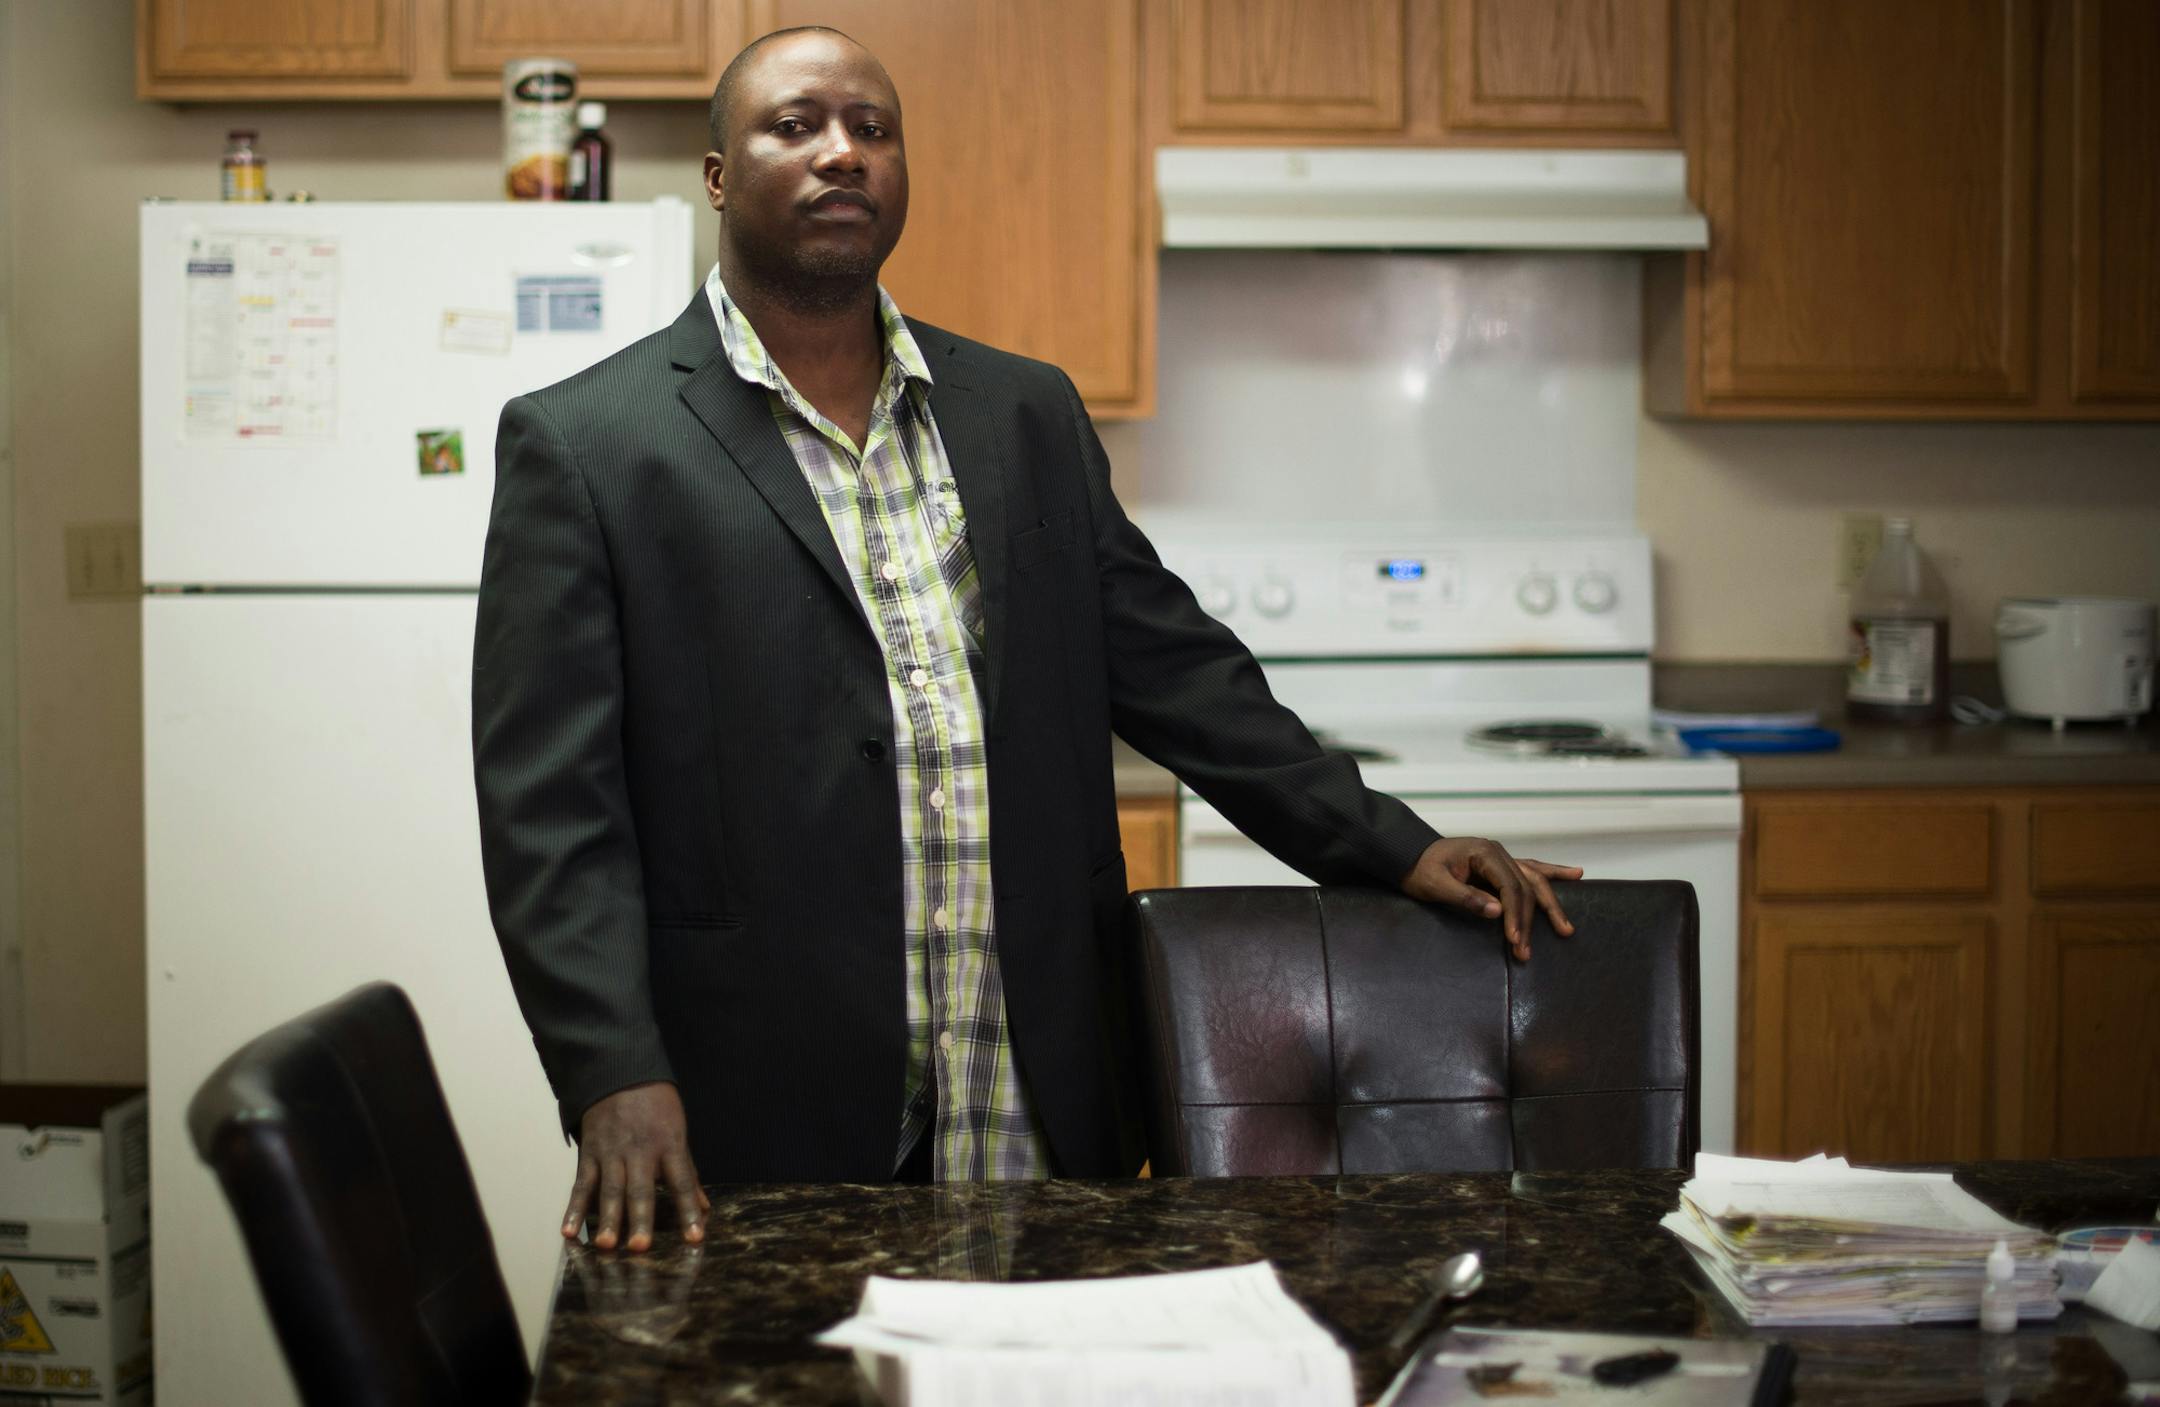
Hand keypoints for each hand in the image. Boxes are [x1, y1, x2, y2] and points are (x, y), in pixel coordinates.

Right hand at [565, 1081, 709, 1251]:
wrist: (619, 1071)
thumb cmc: (655, 1105)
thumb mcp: (678, 1131)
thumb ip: (687, 1171)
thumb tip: (705, 1207)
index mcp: (669, 1144)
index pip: (682, 1181)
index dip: (689, 1209)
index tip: (695, 1237)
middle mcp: (640, 1150)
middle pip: (640, 1188)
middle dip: (640, 1218)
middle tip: (640, 1248)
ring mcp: (611, 1152)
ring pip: (609, 1189)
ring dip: (608, 1219)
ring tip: (606, 1246)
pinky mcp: (589, 1153)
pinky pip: (581, 1184)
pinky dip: (574, 1208)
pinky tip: (569, 1231)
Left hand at [1401, 837, 1581, 960]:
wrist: (1408, 855)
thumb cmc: (1420, 870)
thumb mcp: (1436, 885)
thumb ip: (1466, 897)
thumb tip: (1498, 912)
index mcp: (1485, 852)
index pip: (1510, 887)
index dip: (1516, 915)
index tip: (1515, 939)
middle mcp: (1498, 852)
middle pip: (1526, 888)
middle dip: (1530, 920)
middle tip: (1527, 950)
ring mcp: (1502, 858)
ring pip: (1534, 882)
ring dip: (1549, 906)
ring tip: (1566, 928)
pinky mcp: (1500, 866)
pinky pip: (1531, 871)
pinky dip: (1552, 874)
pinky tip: (1575, 875)